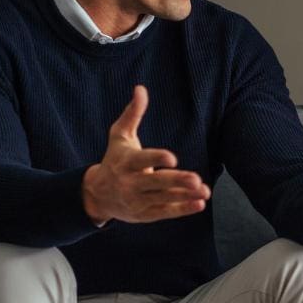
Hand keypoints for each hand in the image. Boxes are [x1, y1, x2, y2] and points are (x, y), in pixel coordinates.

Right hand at [82, 85, 210, 224]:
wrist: (97, 194)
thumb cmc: (114, 159)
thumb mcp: (120, 136)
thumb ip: (132, 114)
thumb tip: (141, 88)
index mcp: (126, 162)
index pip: (142, 160)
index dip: (156, 158)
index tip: (172, 157)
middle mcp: (131, 183)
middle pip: (156, 182)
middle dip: (176, 181)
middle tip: (195, 179)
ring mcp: (138, 200)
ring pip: (163, 198)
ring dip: (185, 196)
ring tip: (204, 191)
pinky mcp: (145, 214)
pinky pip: (165, 212)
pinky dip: (182, 209)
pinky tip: (200, 204)